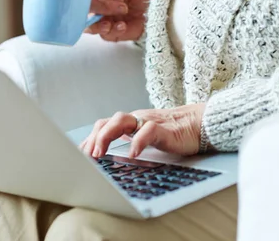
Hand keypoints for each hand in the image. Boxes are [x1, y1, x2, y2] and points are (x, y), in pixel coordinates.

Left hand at [79, 104, 205, 159]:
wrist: (199, 124)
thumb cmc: (173, 133)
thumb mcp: (146, 138)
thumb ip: (130, 143)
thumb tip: (110, 160)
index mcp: (131, 123)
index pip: (104, 125)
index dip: (90, 139)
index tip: (79, 155)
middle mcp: (137, 119)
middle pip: (108, 121)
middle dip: (94, 138)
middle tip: (86, 157)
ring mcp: (149, 121)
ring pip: (122, 120)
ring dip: (107, 136)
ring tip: (100, 153)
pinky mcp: (164, 129)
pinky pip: (148, 131)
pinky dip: (138, 142)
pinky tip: (132, 154)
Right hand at [85, 0, 151, 41]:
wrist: (160, 11)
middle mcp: (101, 3)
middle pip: (88, 6)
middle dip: (104, 7)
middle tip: (123, 6)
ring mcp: (104, 19)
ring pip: (89, 23)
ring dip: (100, 23)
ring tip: (110, 23)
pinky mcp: (111, 32)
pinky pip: (103, 35)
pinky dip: (111, 31)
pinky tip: (122, 26)